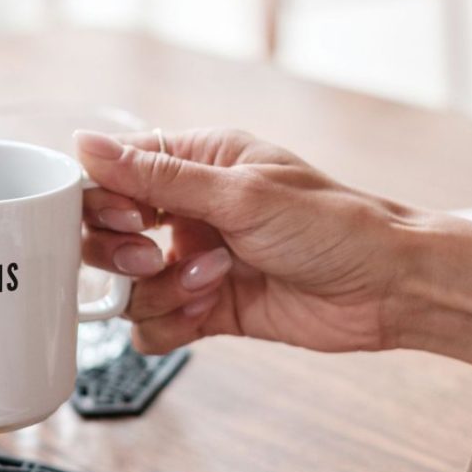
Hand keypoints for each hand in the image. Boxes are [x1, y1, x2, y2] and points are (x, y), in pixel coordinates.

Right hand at [77, 128, 471, 366]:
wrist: (386, 288)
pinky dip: (173, 325)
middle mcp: (186, 213)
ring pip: (129, 288)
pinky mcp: (205, 308)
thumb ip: (156, 177)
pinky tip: (212, 308)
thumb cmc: (331, 225)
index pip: (112, 176)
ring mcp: (193, 262)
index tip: (131, 220)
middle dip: (126, 254)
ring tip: (214, 280)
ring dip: (163, 291)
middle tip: (160, 256)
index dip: (103, 203)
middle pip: (107, 236)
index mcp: (194, 165)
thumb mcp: (240, 194)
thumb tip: (84, 144)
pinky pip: (153, 327)